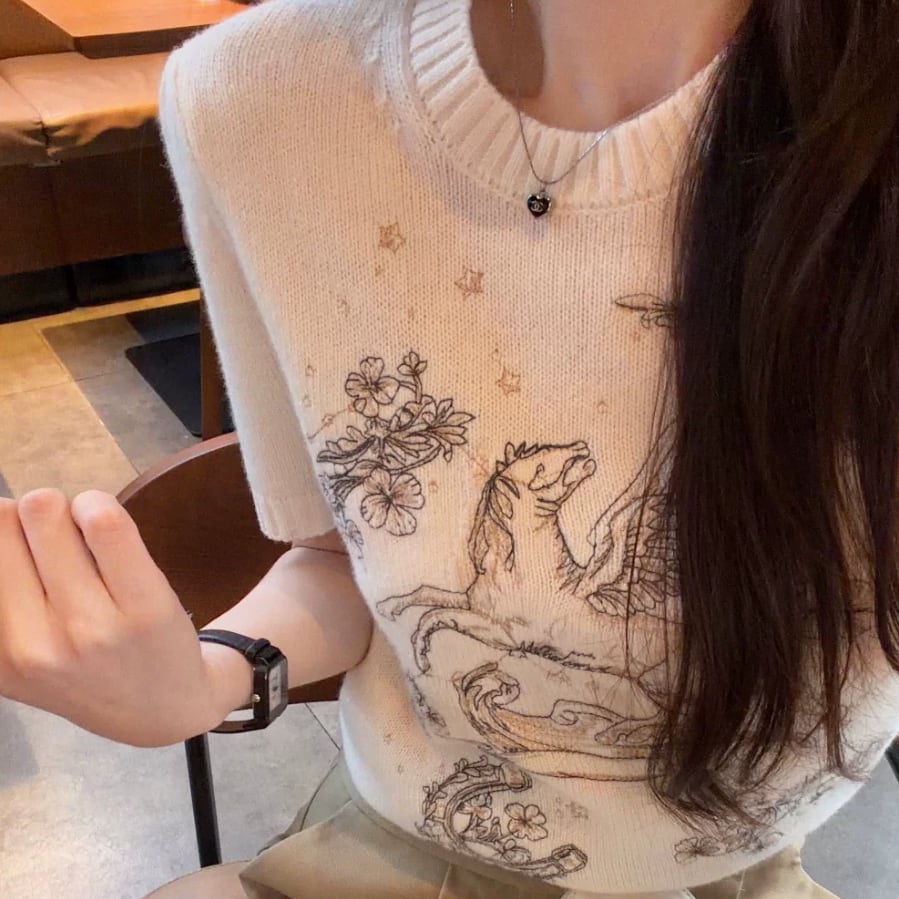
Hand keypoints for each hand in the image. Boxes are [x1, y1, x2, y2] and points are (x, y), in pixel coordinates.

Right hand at [0, 488, 228, 746]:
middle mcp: (32, 647)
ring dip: (68, 510)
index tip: (23, 550)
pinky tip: (105, 525)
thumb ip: (5, 592)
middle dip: (32, 517)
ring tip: (84, 539)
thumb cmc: (87, 665)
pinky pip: (105, 521)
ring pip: (49, 512)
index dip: (5, 532)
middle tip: (58, 543)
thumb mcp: (21, 652)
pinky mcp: (145, 606)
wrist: (163, 706)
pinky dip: (98, 505)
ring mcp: (90, 627)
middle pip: (5, 518)